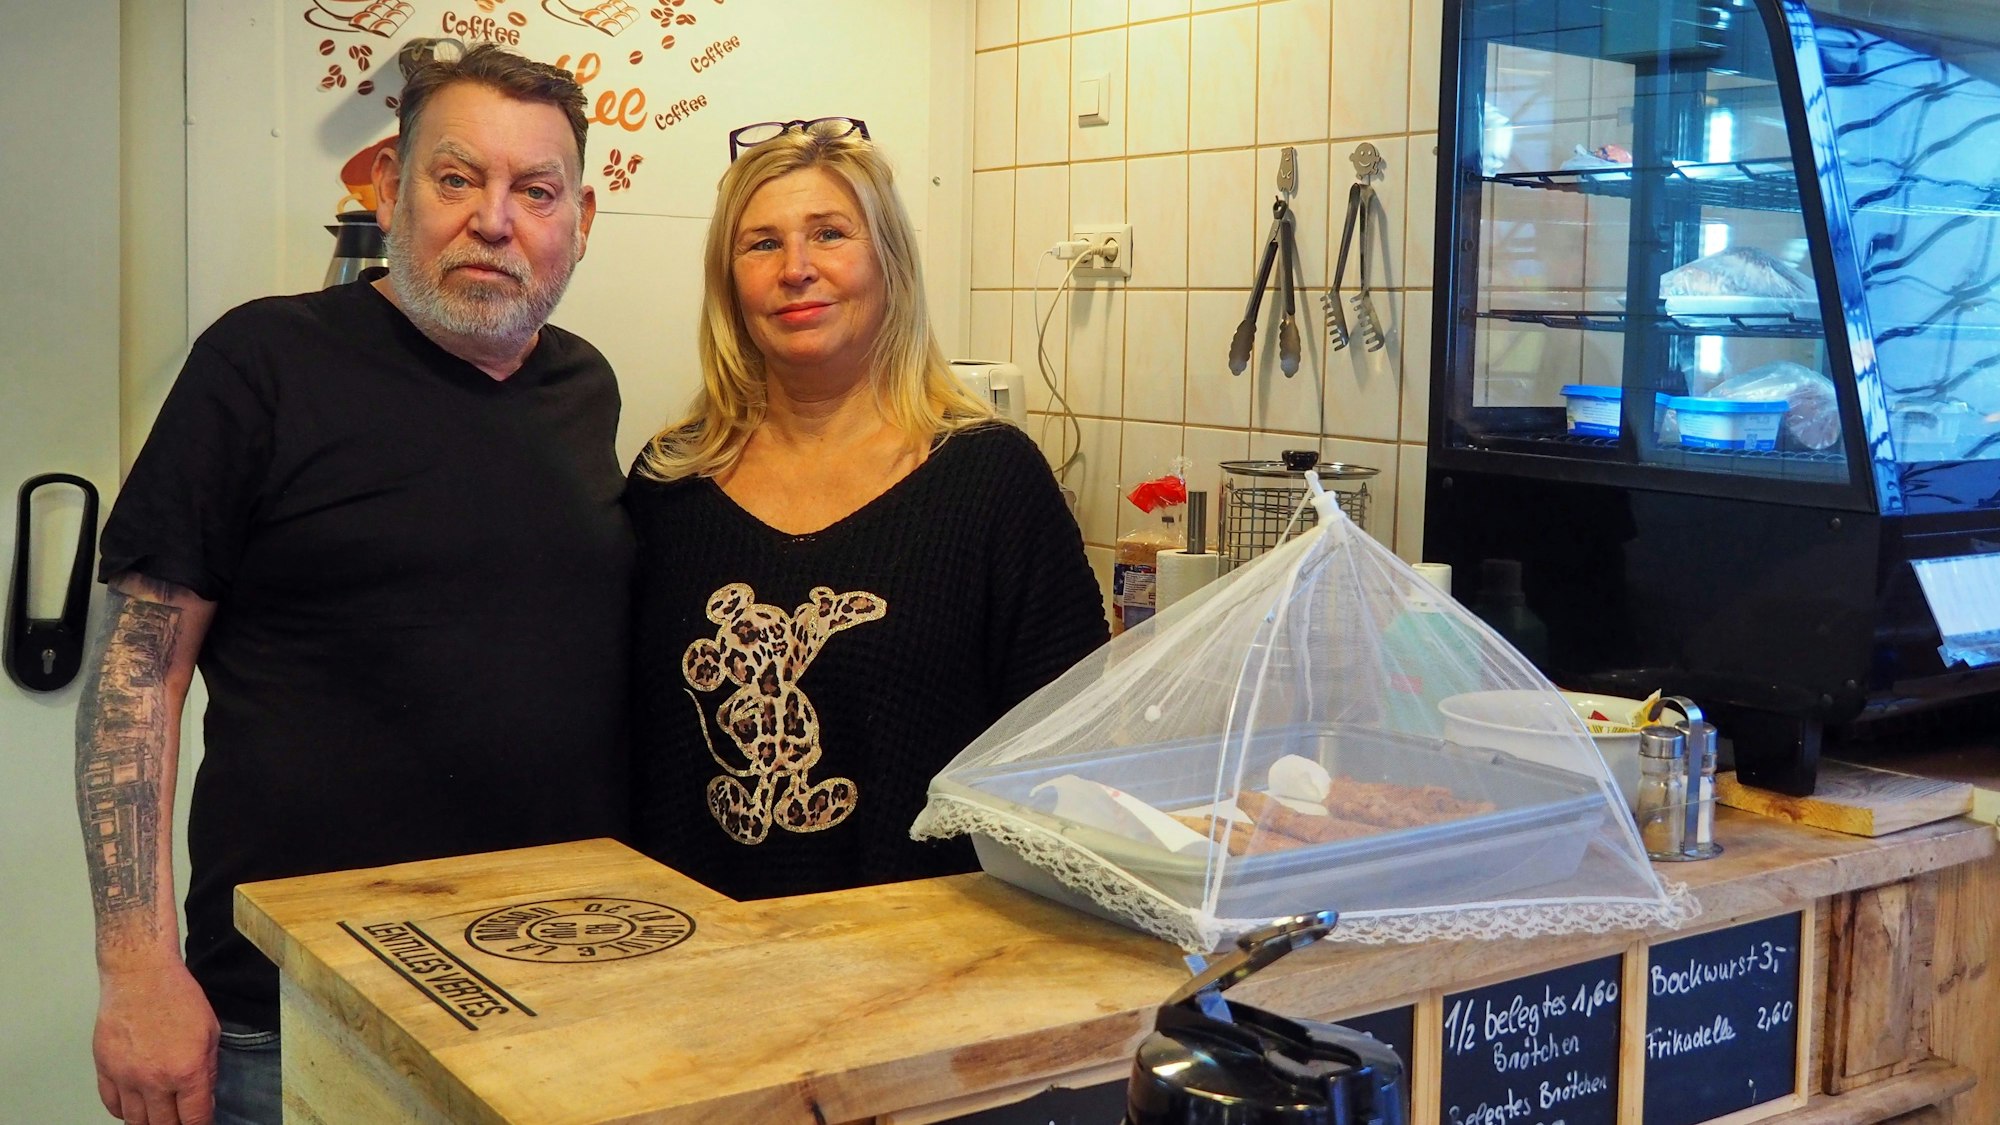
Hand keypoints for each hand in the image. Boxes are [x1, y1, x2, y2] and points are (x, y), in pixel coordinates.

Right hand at [93, 960, 218, 1124]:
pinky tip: (133, 1108)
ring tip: (158, 1118)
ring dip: (148, 1122)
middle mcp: (154, 1079)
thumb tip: (205, 1096)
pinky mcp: (104, 1069)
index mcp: (186, 1070)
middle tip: (180, 1120)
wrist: (140, 975)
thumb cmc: (177, 996)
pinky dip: (122, 1111)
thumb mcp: (210, 1032)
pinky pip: (111, 1104)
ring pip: (134, 1120)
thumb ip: (208, 1069)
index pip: (194, 1118)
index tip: (201, 1124)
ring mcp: (125, 1077)